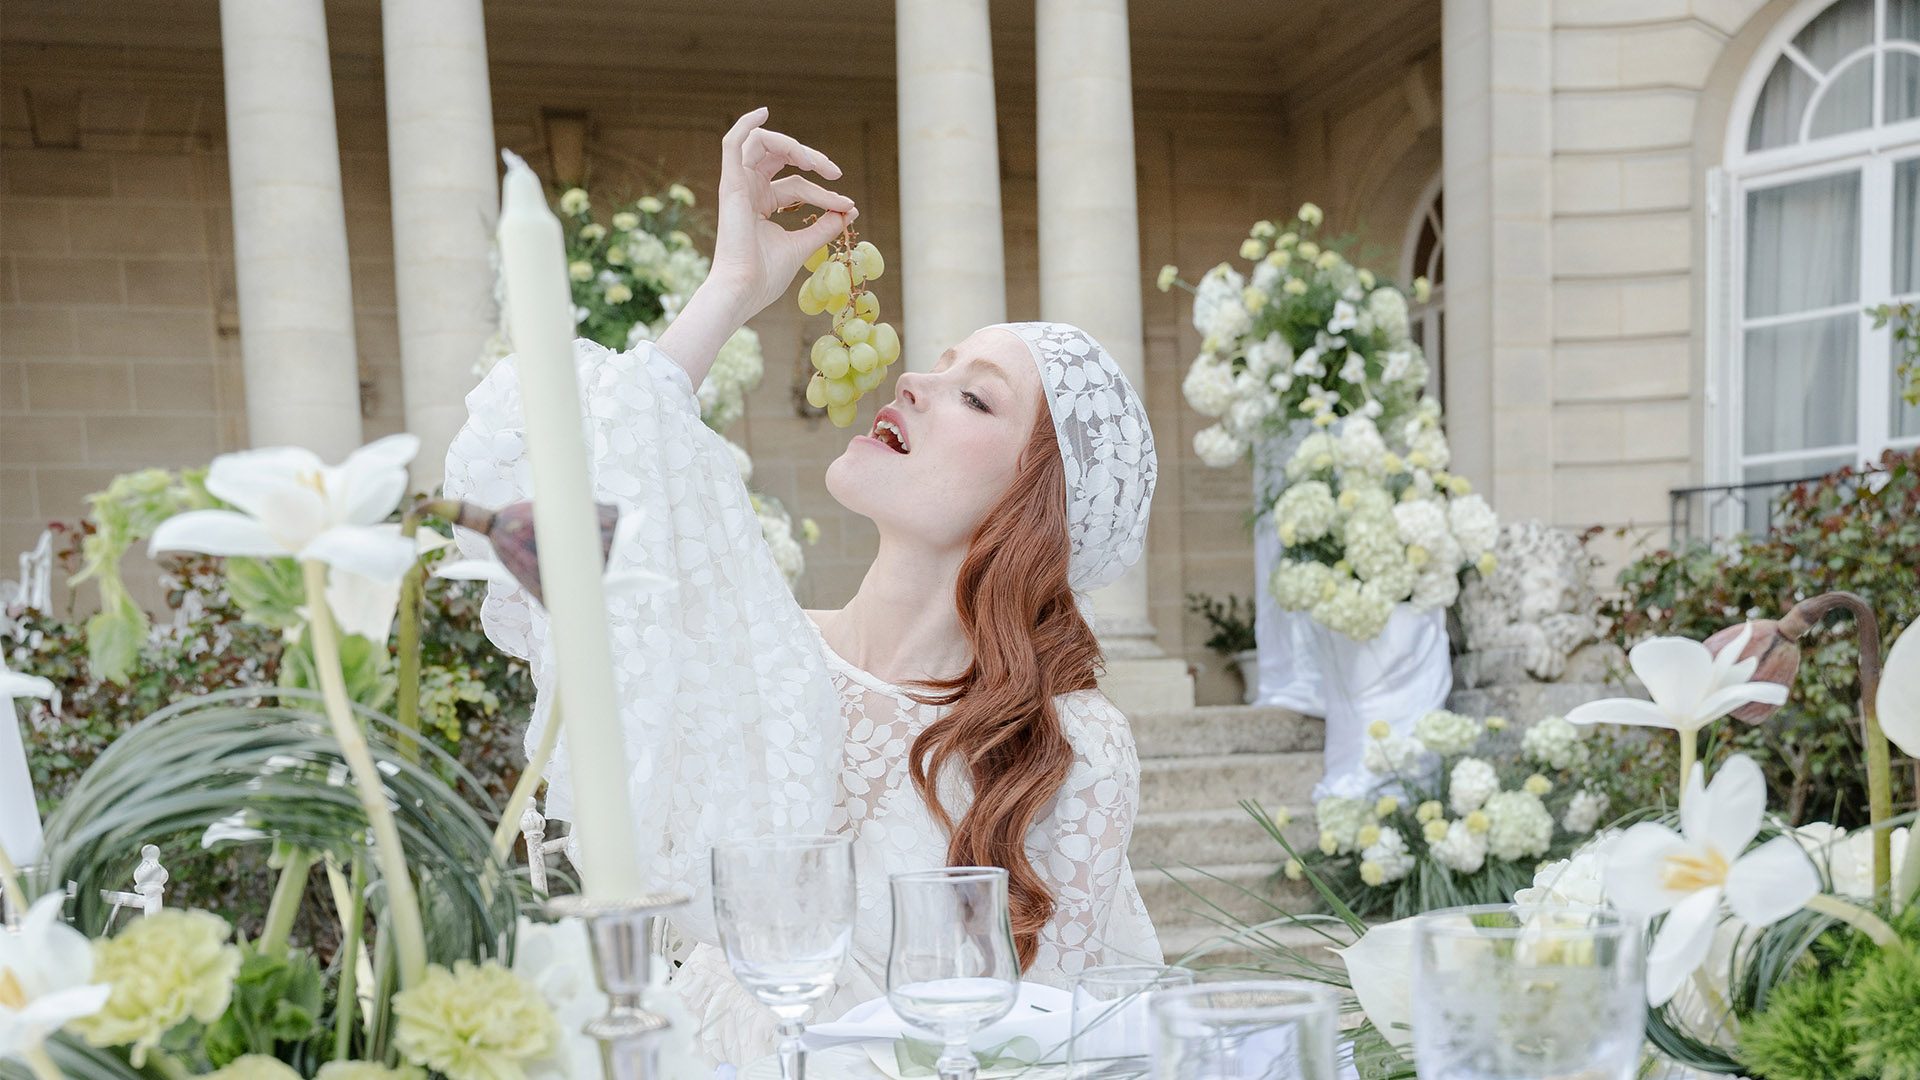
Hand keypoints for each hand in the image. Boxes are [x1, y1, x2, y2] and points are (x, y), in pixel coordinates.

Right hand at [706, 107, 857, 322]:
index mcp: (761, 204)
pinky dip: (747, 124)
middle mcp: (748, 190)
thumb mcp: (803, 245)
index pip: (797, 186)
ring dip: (793, 146)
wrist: (743, 290)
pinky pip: (733, 143)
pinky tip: (764, 112)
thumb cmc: (765, 275)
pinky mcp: (731, 184)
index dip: (824, 192)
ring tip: (815, 162)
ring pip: (764, 145)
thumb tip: (848, 210)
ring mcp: (738, 185)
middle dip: (812, 159)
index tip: (847, 205)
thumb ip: (823, 225)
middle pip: (781, 158)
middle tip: (835, 173)